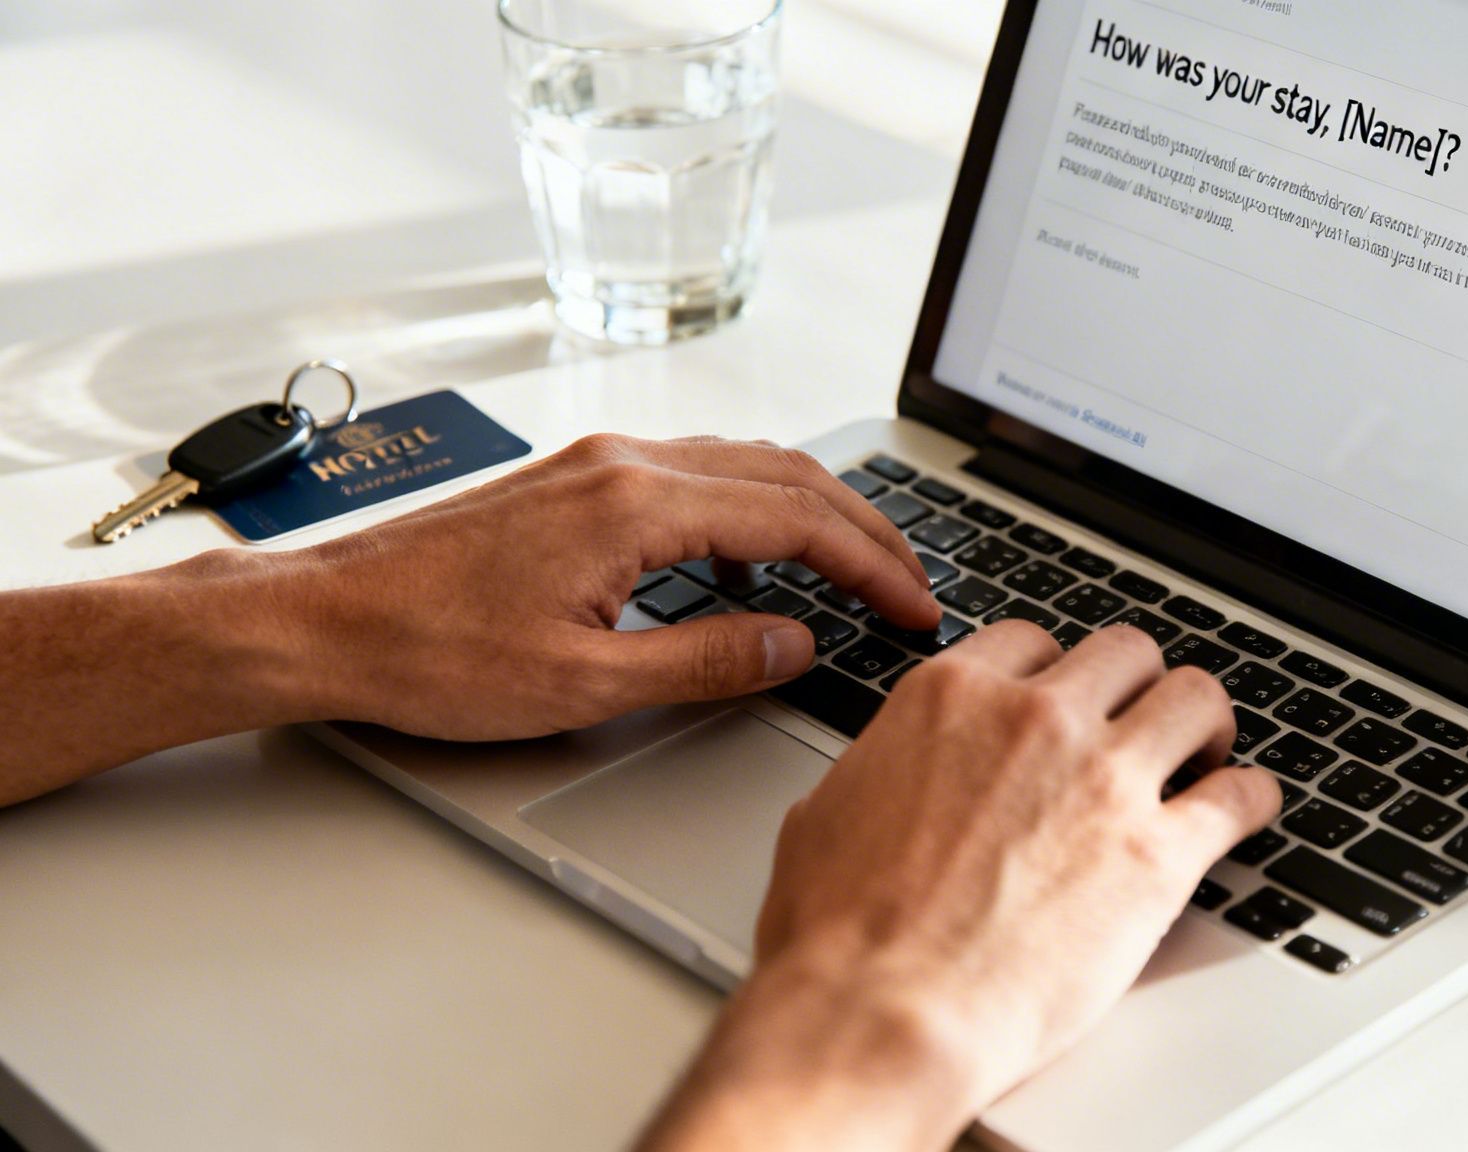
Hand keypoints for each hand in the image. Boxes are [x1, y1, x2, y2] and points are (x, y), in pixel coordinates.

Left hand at [278, 433, 940, 739]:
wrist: (322, 620)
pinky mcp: (579, 479)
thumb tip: (795, 644)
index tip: (916, 608)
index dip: (873, 566)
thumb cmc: (428, 652)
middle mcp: (624, 461)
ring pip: (748, 464)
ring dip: (817, 511)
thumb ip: (705, 662)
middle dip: (866, 531)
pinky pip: (703, 471)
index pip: (796, 520)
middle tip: (913, 588)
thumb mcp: (582, 684)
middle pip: (787, 476)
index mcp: (635, 503)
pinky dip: (762, 505)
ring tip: (862, 568)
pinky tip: (768, 550)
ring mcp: (600, 462)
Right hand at [642, 622, 1280, 1151]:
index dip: (1055, 671)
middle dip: (1135, 685)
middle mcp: (1036, 720)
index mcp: (952, 699)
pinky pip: (1238, 796)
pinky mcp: (1159, 852)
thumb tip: (891, 773)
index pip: (1032, 641)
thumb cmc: (843, 934)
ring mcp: (1105, 778)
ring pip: (1193, 698)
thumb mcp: (830, 812)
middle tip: (1140, 719)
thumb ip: (883, 767)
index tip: (1067, 695)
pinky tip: (1247, 806)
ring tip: (1204, 751)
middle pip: (1124, 653)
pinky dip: (1251, 797)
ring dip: (1203, 722)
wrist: (886, 1012)